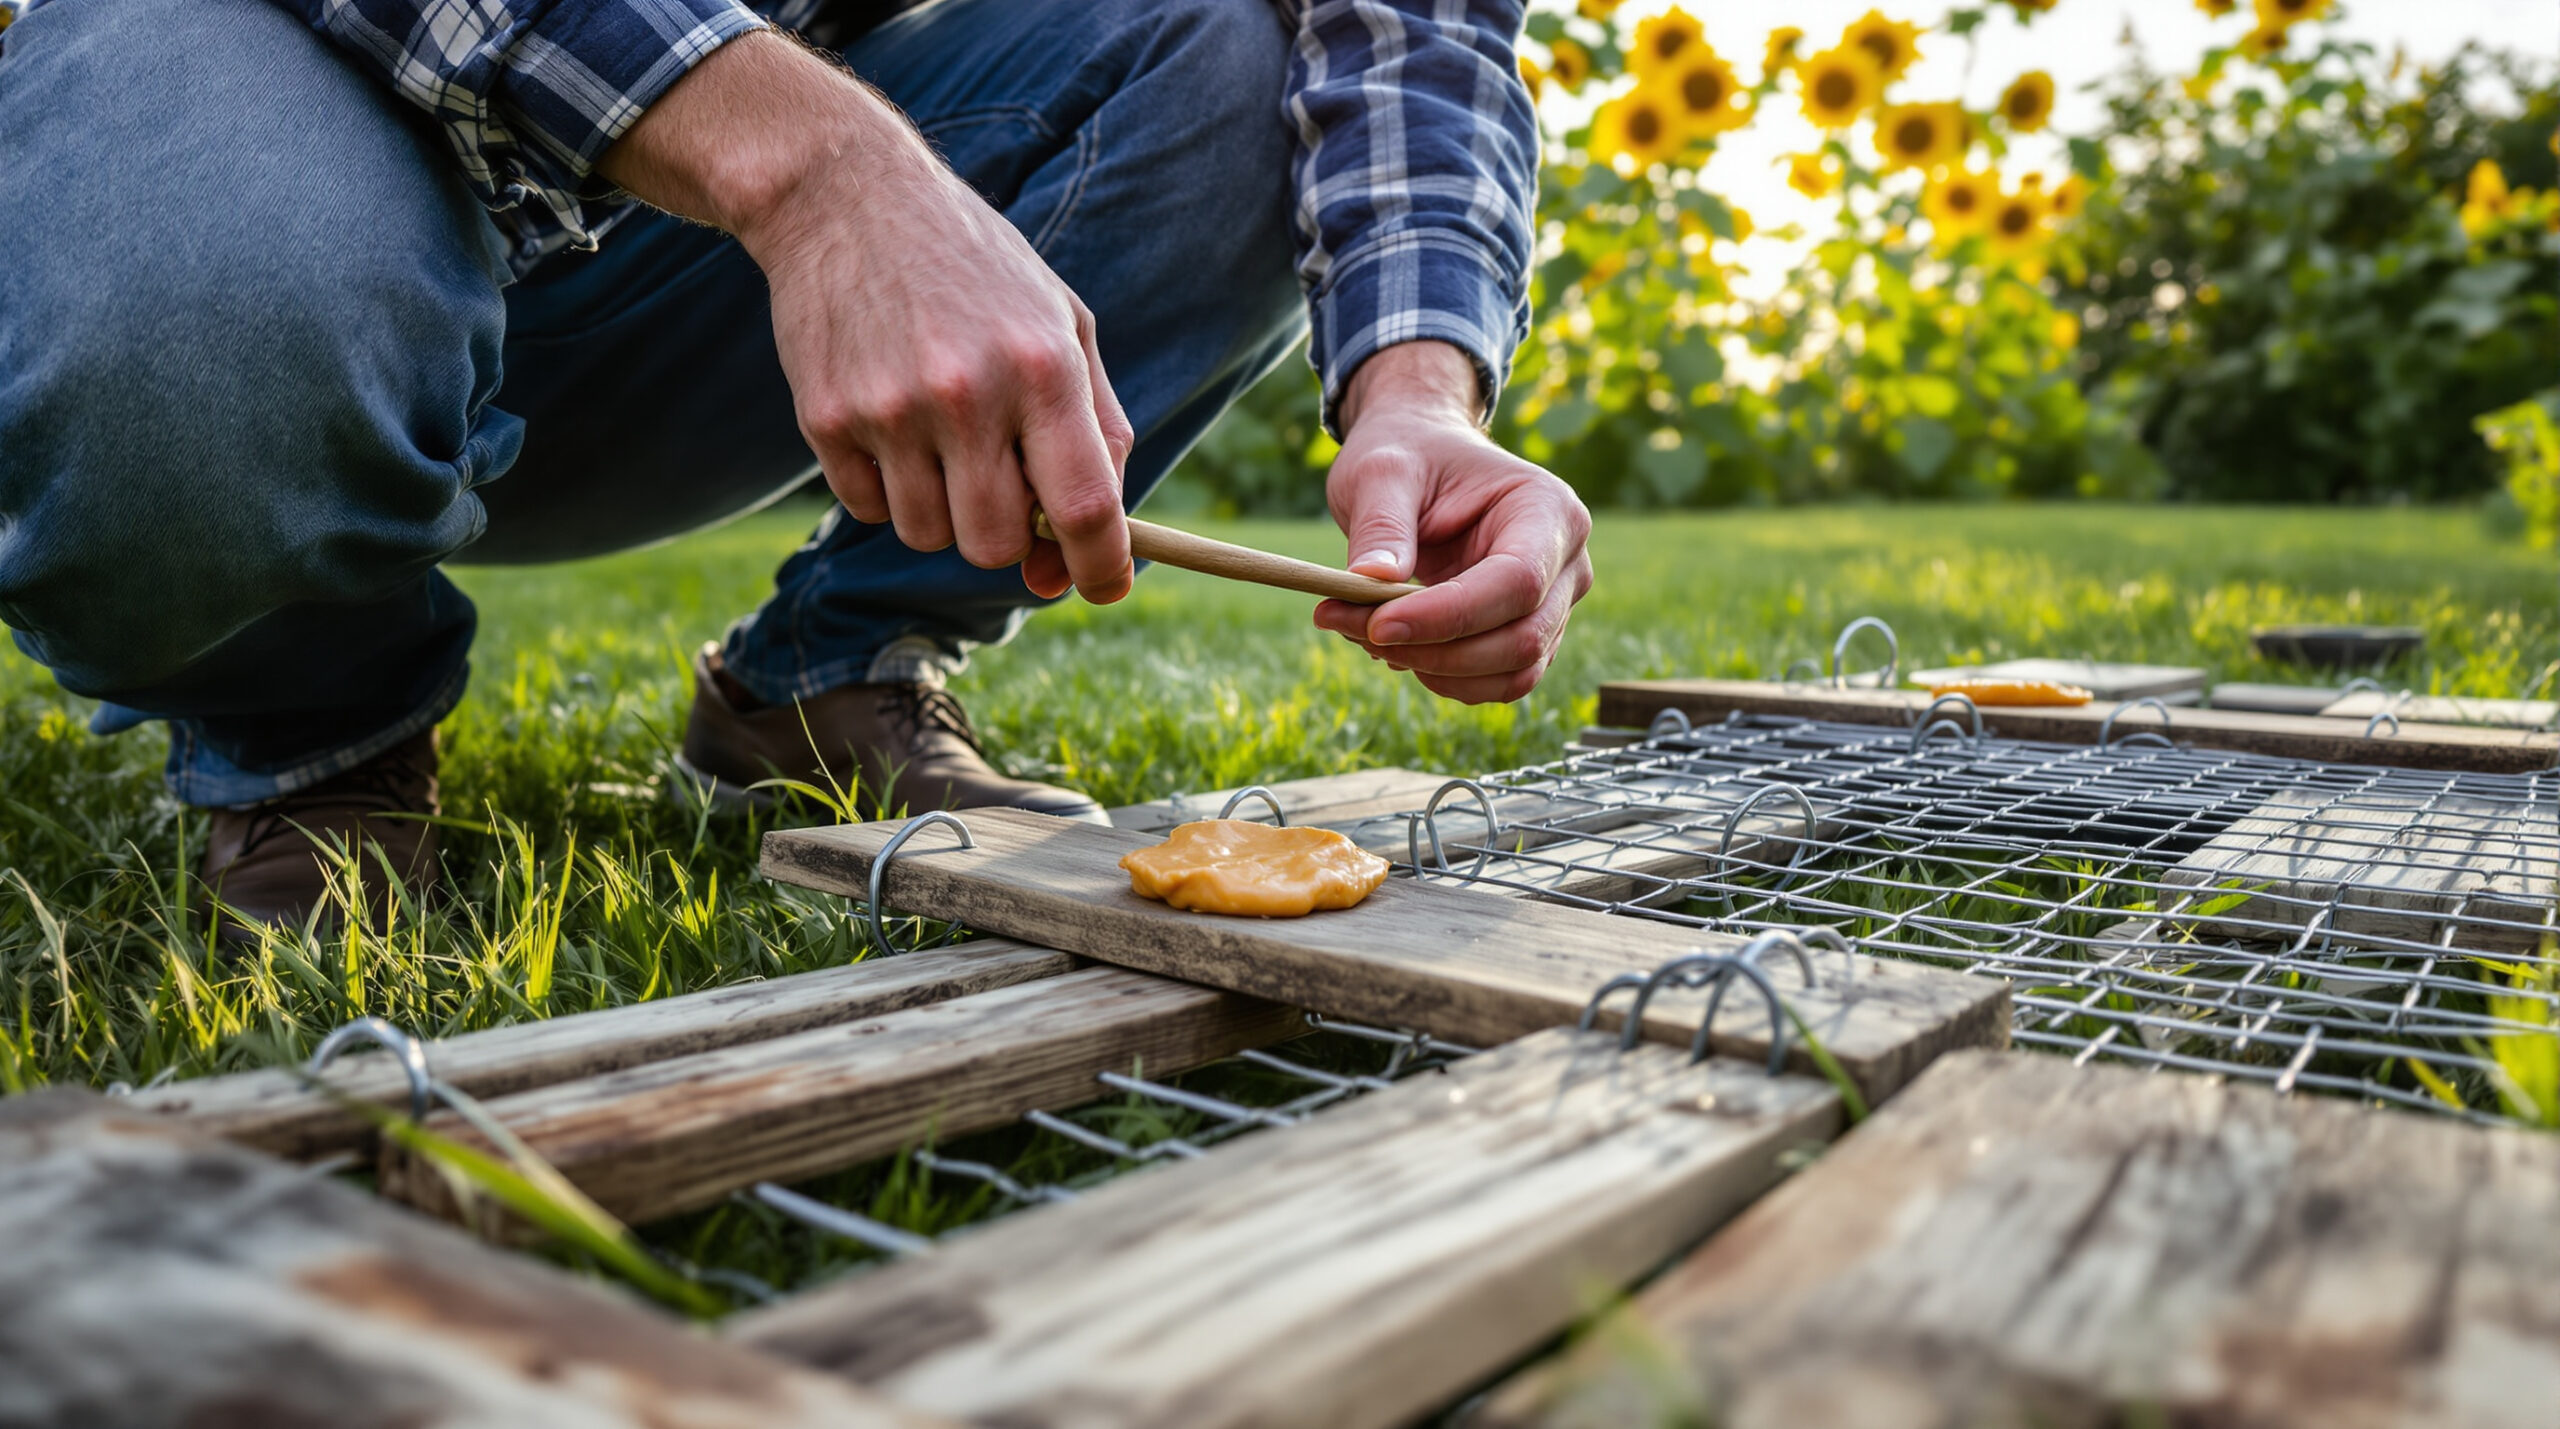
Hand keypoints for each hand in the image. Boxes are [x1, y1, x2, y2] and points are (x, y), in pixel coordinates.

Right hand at [599, 33, 1134, 601]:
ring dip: (943, 511)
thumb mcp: (1063, 323)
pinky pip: (868, 510)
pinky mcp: (826, 419)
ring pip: (928, 537)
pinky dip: (886, 489)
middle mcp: (967, 394)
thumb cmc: (976, 268)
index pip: (1085, 508)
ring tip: (941, 437)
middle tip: (1002, 485)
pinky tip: (890, 422)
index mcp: (1042, 368)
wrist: (846, 197)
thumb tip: (1101, 538)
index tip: (1103, 589)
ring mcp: (889, 410)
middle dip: (1009, 539)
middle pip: (997, 545)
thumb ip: (1098, 428)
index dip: (1103, 568)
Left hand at [1315, 343, 1592, 703]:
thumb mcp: (1382, 472)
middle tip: (1350, 628)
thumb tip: (1370, 583)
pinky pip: (1497, 681)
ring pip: (1512, 673)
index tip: (1377, 625)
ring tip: (1363, 634)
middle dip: (1434, 650)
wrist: (1424, 458)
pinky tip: (1396, 645)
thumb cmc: (1411, 455)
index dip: (1450, 615)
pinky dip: (1443, 677)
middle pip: (1521, 639)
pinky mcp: (1528, 636)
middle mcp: (1567, 563)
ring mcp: (1554, 606)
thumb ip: (1381, 525)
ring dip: (1435, 671)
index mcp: (1549, 510)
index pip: (1517, 581)